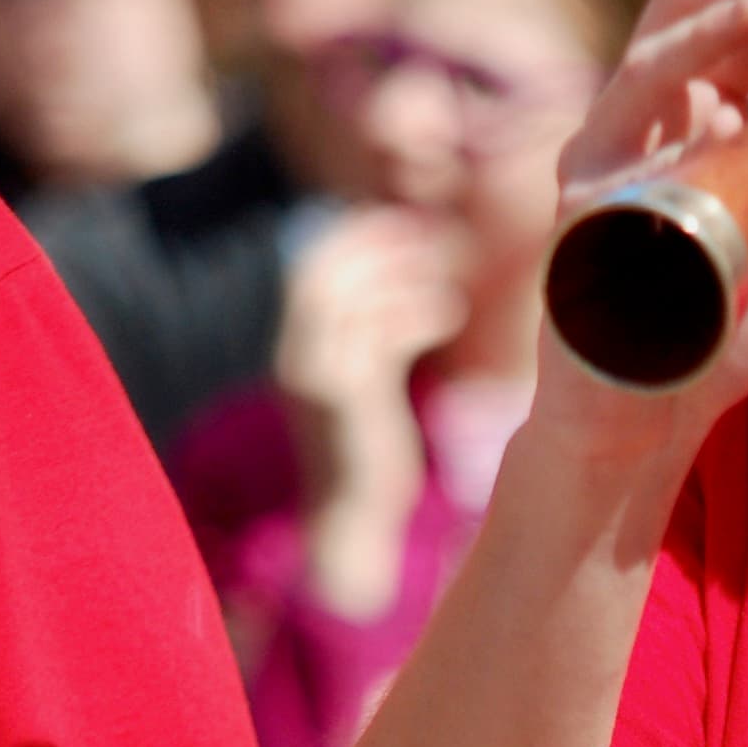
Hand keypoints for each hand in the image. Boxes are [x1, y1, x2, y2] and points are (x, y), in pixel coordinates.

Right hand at [277, 207, 469, 613]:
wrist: (351, 522)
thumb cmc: (368, 451)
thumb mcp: (366, 382)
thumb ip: (375, 334)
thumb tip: (413, 281)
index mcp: (296, 348)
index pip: (312, 266)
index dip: (358, 236)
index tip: (410, 224)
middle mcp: (295, 356)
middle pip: (323, 269)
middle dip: (381, 242)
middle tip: (437, 236)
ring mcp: (315, 377)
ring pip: (350, 296)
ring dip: (403, 271)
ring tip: (452, 269)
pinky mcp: (345, 401)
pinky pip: (376, 338)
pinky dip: (414, 314)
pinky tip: (448, 310)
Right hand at [532, 0, 747, 474]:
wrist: (640, 427)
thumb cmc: (706, 334)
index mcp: (689, 112)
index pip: (738, 17)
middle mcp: (637, 121)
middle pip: (682, 4)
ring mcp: (602, 164)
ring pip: (644, 61)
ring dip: (710, 29)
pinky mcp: (580, 223)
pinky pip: (622, 161)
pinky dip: (672, 135)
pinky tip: (724, 126)